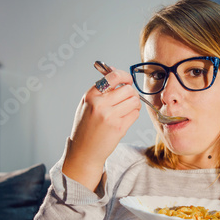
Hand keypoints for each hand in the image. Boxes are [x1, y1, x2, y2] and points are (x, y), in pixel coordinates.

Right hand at [62, 68, 140, 190]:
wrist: (84, 151)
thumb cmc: (86, 127)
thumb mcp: (87, 104)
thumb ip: (100, 88)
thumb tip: (112, 68)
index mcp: (91, 96)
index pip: (114, 76)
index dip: (125, 76)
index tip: (127, 80)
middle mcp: (100, 104)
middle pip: (128, 89)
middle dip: (132, 93)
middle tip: (127, 99)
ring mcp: (110, 116)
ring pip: (135, 101)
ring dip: (134, 104)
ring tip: (126, 109)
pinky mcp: (119, 128)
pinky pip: (135, 114)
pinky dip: (134, 114)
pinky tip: (125, 118)